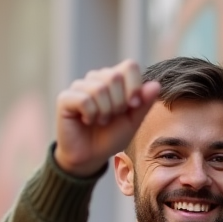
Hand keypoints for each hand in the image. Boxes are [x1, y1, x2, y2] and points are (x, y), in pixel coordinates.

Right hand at [54, 60, 161, 176]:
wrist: (90, 156)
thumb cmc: (111, 137)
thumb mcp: (133, 122)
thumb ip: (144, 103)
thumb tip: (156, 84)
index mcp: (115, 80)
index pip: (129, 66)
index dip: (134, 86)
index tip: (133, 106)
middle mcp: (97, 78)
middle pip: (115, 76)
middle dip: (119, 103)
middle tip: (112, 117)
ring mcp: (80, 86)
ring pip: (99, 88)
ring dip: (105, 111)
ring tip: (100, 121)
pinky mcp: (65, 98)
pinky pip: (84, 100)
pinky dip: (90, 115)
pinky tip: (87, 121)